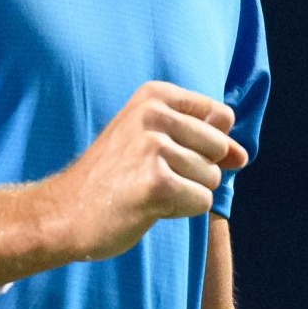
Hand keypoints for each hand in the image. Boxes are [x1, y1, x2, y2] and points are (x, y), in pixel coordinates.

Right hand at [8, 82, 248, 266]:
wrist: (64, 213)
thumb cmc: (112, 178)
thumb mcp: (153, 142)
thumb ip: (205, 142)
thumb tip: (243, 156)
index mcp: (154, 95)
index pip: (221, 115)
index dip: (205, 144)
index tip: (167, 153)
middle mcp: (154, 115)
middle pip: (219, 148)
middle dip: (196, 171)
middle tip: (152, 177)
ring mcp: (154, 147)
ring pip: (212, 178)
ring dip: (185, 193)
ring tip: (146, 191)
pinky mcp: (156, 183)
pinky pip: (201, 202)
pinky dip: (180, 211)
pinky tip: (148, 207)